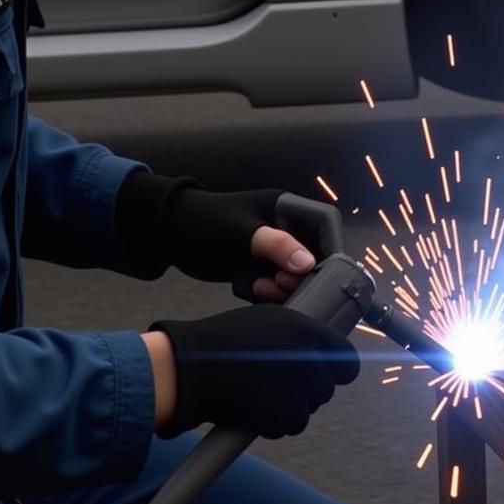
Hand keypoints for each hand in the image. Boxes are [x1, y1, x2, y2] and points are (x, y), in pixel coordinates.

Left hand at [115, 173, 344, 301]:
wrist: (169, 233)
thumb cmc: (205, 222)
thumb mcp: (241, 233)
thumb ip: (276, 246)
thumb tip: (309, 264)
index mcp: (287, 209)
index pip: (325, 224)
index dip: (334, 247)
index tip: (330, 271)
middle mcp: (286, 229)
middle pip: (316, 254)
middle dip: (305, 274)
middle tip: (284, 284)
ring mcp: (274, 250)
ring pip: (298, 274)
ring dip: (286, 286)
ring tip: (263, 287)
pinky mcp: (261, 267)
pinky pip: (278, 285)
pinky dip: (270, 293)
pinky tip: (253, 290)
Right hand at [146, 303, 359, 438]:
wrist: (191, 369)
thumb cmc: (222, 340)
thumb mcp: (267, 320)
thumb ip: (297, 334)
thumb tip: (315, 348)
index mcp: (307, 329)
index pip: (346, 355)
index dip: (338, 366)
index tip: (330, 372)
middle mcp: (309, 357)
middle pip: (329, 385)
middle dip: (310, 388)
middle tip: (284, 386)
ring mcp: (299, 388)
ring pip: (311, 406)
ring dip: (294, 406)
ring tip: (265, 396)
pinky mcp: (285, 414)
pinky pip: (292, 424)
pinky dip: (278, 423)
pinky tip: (259, 411)